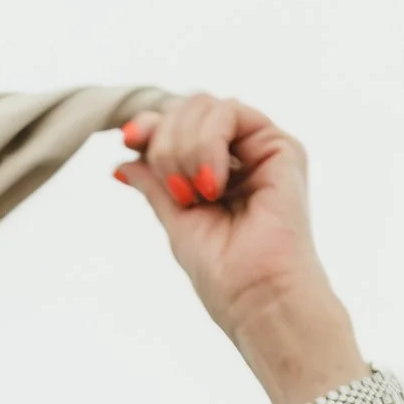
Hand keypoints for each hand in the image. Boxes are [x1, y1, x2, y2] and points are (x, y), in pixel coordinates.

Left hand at [112, 96, 360, 403]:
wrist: (259, 298)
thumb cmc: (224, 274)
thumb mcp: (176, 220)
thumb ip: (155, 183)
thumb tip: (122, 160)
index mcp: (218, 173)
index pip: (178, 127)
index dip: (150, 126)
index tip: (128, 140)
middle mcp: (242, 157)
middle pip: (188, 109)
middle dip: (165, 143)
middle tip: (175, 192)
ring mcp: (261, 149)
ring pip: (205, 106)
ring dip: (183, 148)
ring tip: (193, 194)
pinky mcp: (281, 147)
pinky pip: (230, 113)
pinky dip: (207, 144)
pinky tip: (210, 185)